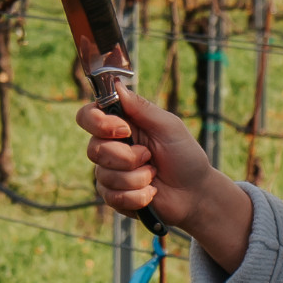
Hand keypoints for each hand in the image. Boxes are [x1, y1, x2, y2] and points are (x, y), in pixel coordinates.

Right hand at [78, 88, 252, 270]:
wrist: (194, 192)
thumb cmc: (184, 155)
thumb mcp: (168, 126)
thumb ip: (142, 108)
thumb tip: (117, 85)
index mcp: (121, 124)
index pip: (87, 116)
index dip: (98, 123)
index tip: (124, 130)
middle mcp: (111, 146)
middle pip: (93, 149)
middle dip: (126, 158)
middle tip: (150, 157)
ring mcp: (110, 172)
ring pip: (104, 175)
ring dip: (137, 178)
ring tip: (154, 175)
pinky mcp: (114, 195)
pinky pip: (112, 197)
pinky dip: (137, 196)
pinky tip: (151, 192)